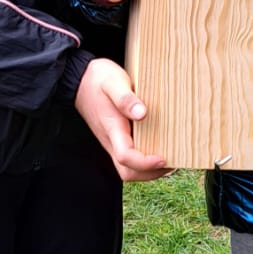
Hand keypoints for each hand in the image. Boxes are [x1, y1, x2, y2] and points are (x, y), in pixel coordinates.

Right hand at [74, 57, 168, 181]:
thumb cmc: (98, 79)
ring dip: (149, 170)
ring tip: (170, 158)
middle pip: (127, 172)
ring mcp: (113, 141)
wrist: (80, 80)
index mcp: (112, 128)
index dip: (145, 163)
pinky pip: (130, 158)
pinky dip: (145, 160)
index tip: (163, 158)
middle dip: (150, 173)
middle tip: (172, 162)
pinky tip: (160, 147)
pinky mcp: (116, 138)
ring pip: (128, 168)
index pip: (126, 157)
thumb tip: (142, 114)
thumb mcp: (113, 82)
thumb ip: (125, 98)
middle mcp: (111, 140)